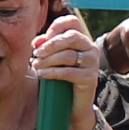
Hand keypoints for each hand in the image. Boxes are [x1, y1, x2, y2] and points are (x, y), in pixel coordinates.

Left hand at [31, 11, 106, 129]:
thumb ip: (46, 48)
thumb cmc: (60, 80)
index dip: (56, 26)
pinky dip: (52, 72)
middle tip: (35, 53)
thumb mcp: (52, 60)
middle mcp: (91, 49)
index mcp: (82, 40)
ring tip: (35, 65)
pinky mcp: (90, 79)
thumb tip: (37, 41)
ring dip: (48, 59)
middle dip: (50, 44)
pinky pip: (69, 72)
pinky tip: (41, 74)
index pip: (72, 22)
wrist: (73, 107)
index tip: (42, 39)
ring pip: (68, 55)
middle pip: (71, 36)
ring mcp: (93, 64)